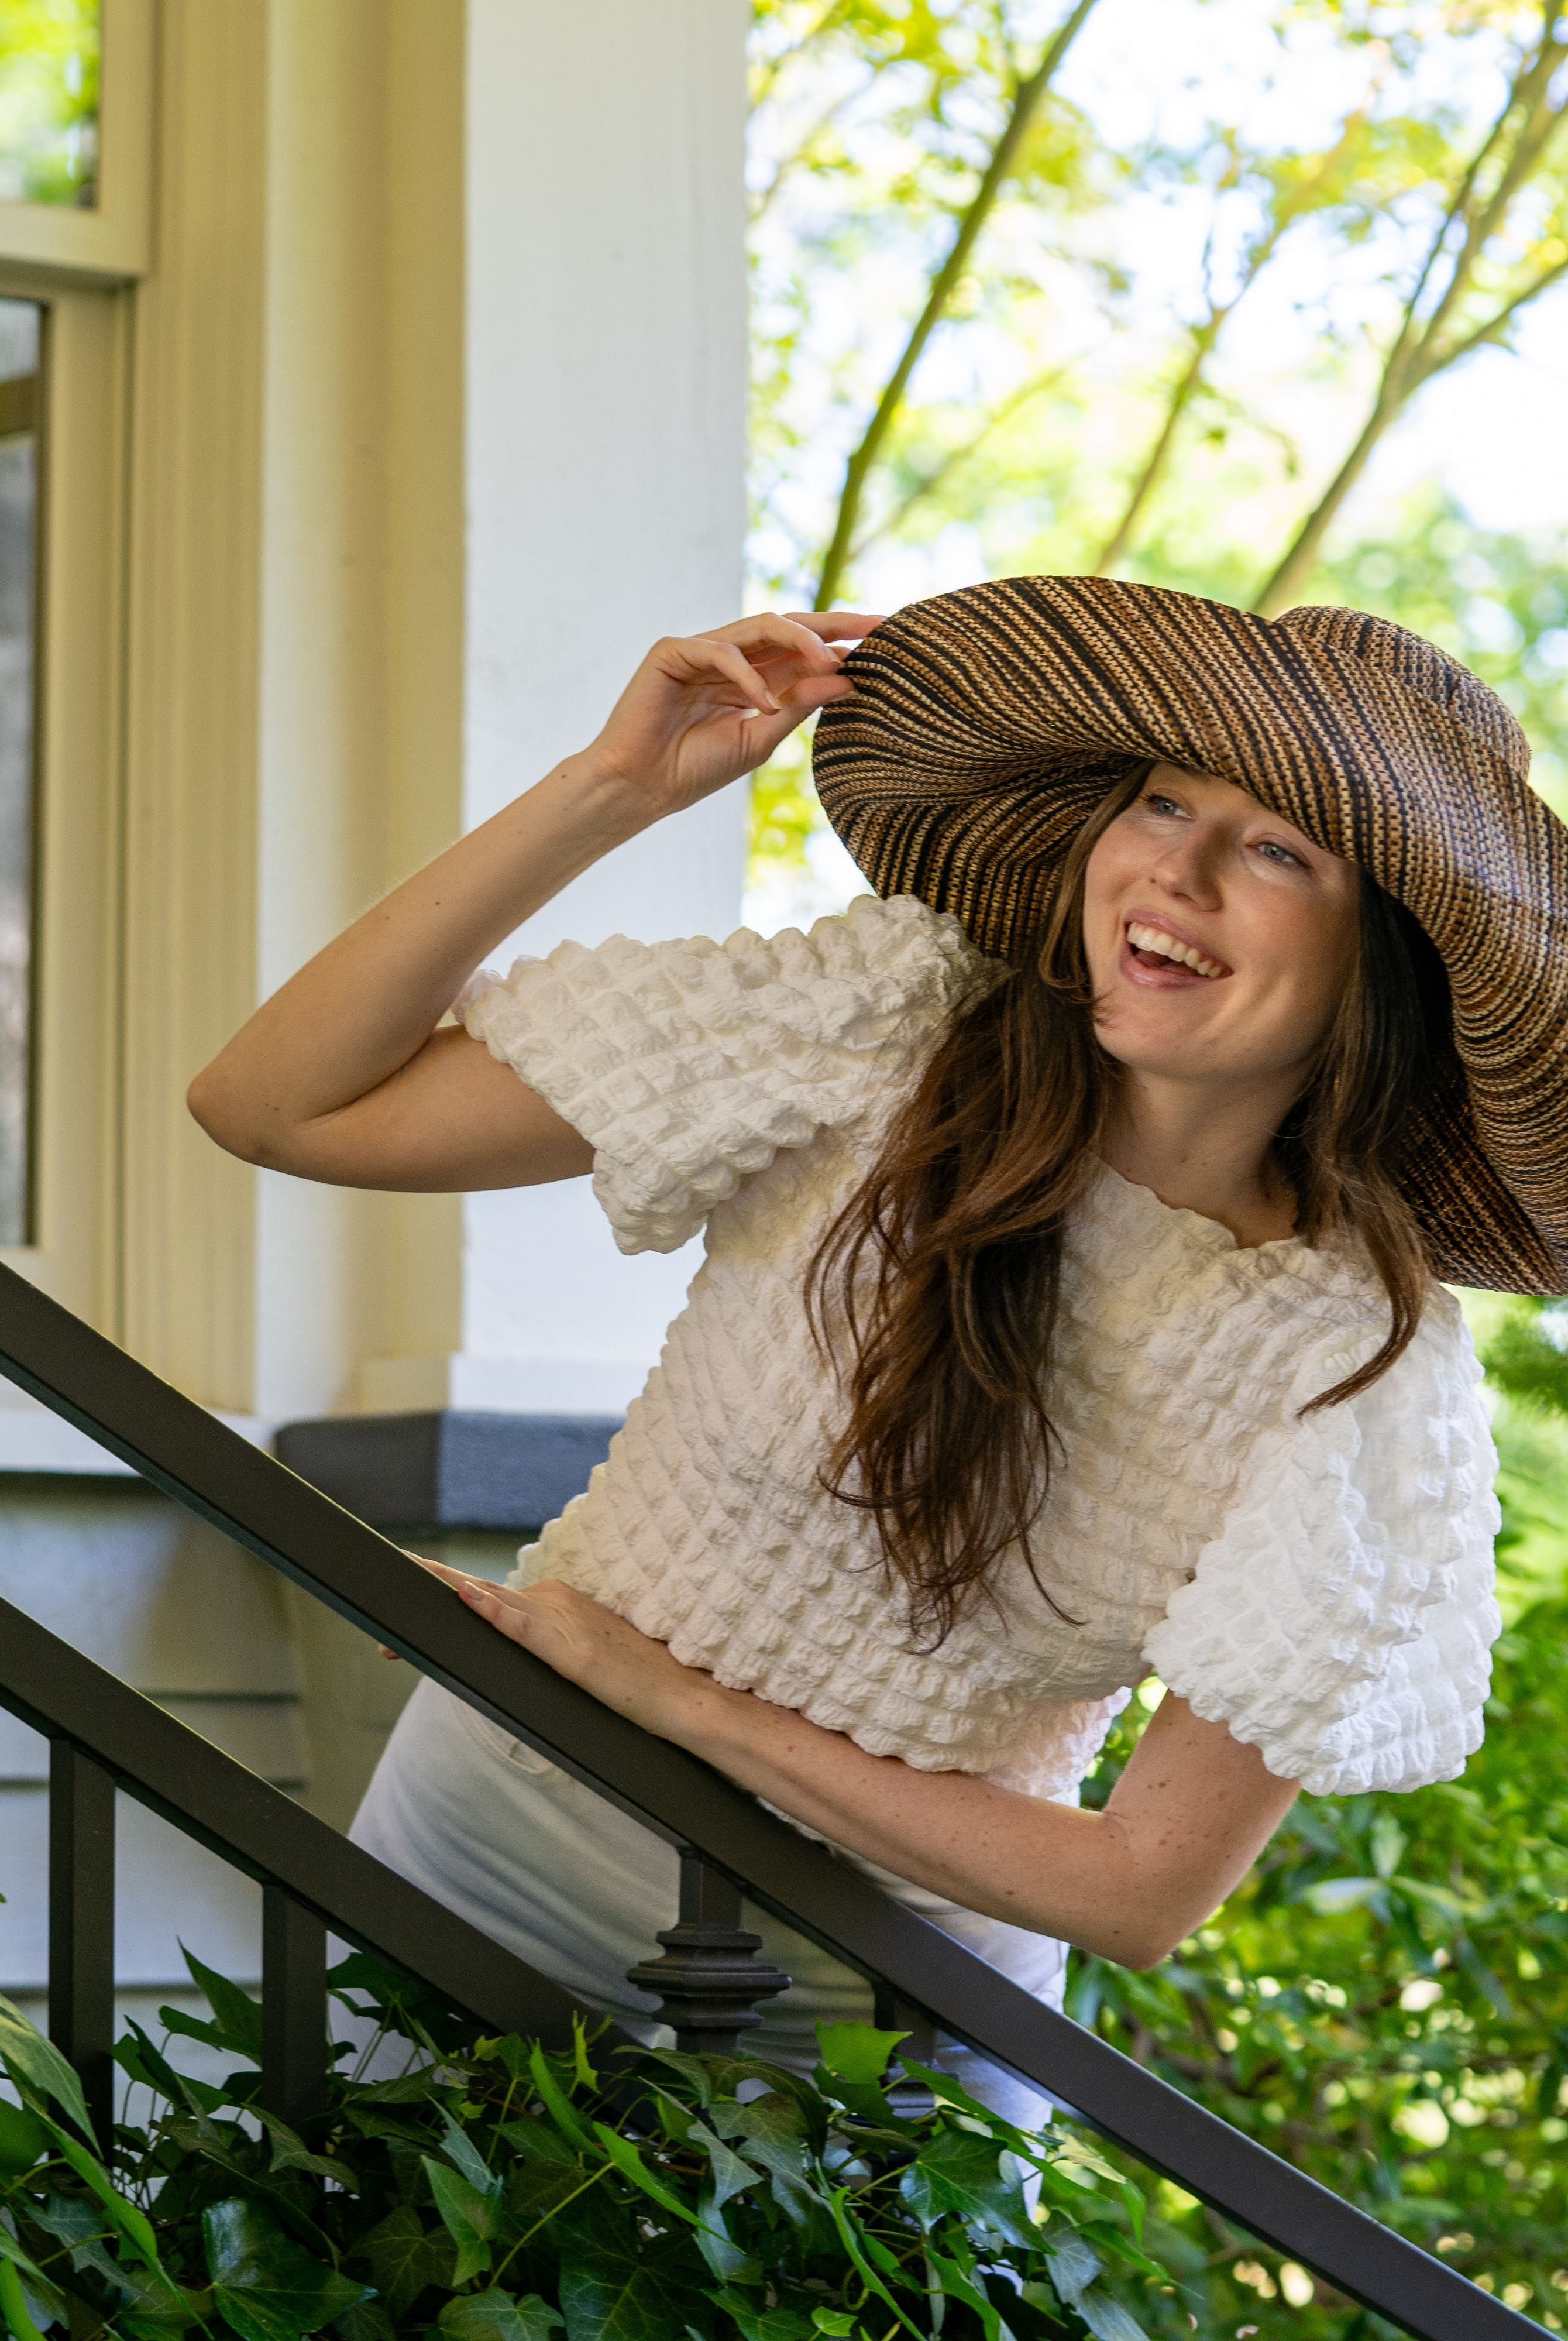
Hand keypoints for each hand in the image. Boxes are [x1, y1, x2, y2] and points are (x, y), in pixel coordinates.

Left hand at [417, 1559, 718, 1741]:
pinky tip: (468, 1598)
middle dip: (428, 1597)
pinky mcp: (574, 1651)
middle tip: (378, 1611)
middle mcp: (555, 1602)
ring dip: (444, 1598)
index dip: (445, 1597)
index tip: (401, 1610)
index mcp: (553, 1604)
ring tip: (402, 1586)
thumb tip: (500, 1659)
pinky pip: (525, 1628)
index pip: (486, 1597)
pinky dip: (495, 1612)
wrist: (682, 1698)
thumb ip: (541, 1649)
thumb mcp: (577, 1659)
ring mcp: (565, 1622)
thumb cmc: (633, 1684)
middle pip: (477, 1596)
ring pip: (490, 1604)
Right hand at [576, 610, 882, 821]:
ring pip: (760, 627)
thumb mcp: (761, 738)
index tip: (887, 640)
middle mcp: (732, 657)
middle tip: (876, 625)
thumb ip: (799, 704)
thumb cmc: (695, 768)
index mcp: (754, 678)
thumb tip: (848, 679)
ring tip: (833, 661)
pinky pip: (720, 653)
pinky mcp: (672, 651)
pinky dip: (746, 678)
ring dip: (801, 641)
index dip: (843, 642)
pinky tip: (762, 704)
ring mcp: (702, 650)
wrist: (641, 788)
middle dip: (834, 624)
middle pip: (789, 627)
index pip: (804, 650)